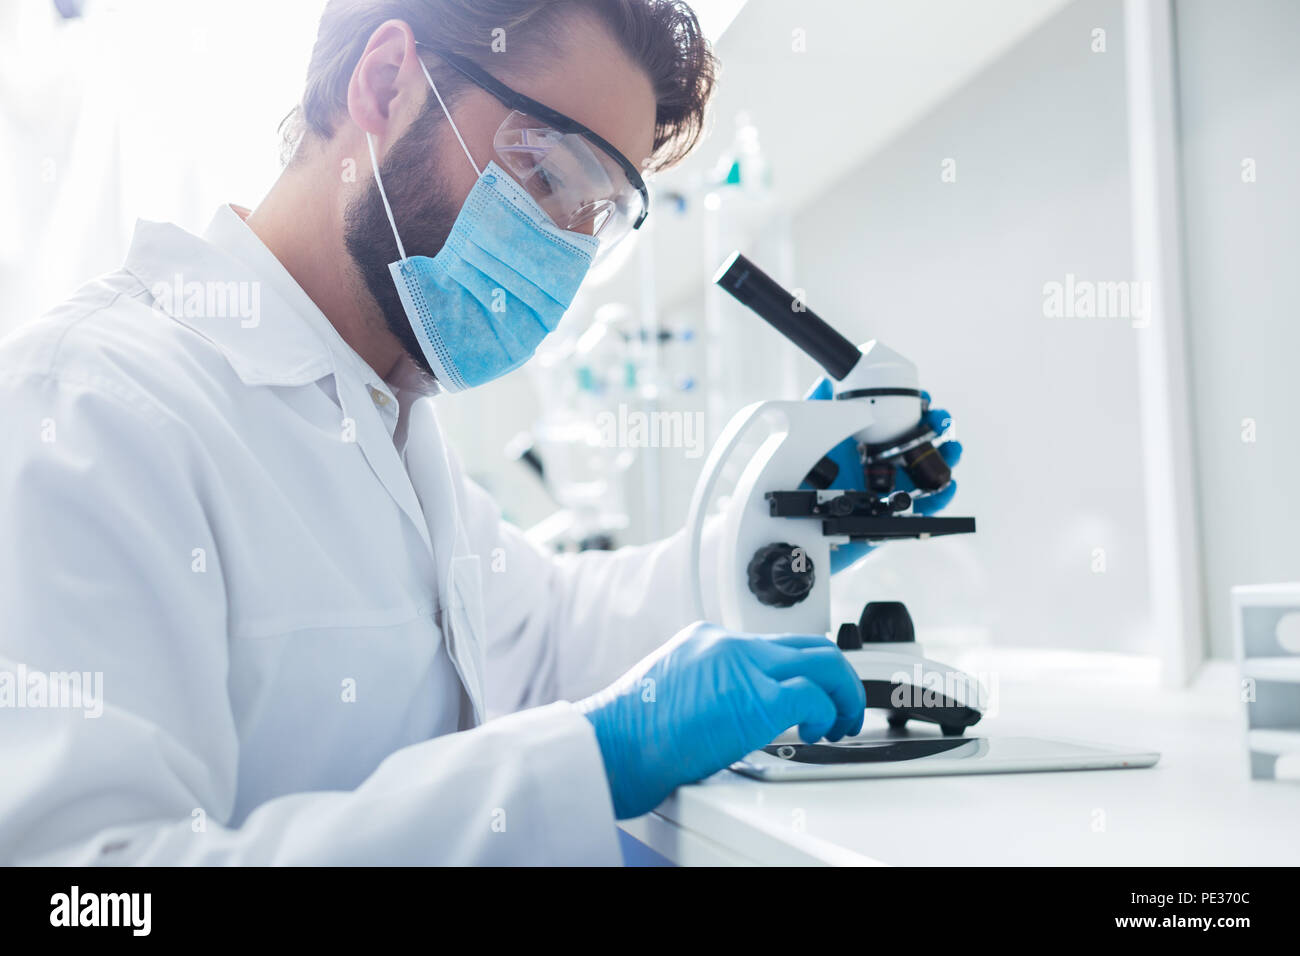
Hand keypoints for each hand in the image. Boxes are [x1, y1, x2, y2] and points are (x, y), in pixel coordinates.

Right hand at [577, 622, 865, 818]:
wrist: (613, 746)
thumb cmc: (631, 733)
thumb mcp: (674, 689)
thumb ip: (712, 688)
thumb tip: (737, 713)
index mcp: (708, 639)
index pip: (774, 644)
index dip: (805, 669)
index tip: (816, 691)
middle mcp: (728, 645)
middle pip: (809, 644)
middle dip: (838, 676)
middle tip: (844, 706)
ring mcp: (743, 668)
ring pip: (823, 662)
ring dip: (845, 694)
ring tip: (841, 723)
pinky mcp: (755, 700)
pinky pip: (813, 697)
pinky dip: (826, 715)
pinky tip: (816, 735)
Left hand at [804, 378, 962, 572]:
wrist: (797, 518)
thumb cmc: (801, 479)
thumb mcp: (806, 436)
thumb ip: (818, 407)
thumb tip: (828, 380)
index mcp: (865, 442)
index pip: (898, 419)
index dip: (914, 407)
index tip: (923, 397)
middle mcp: (880, 464)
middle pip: (919, 442)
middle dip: (936, 427)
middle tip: (941, 419)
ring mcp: (890, 487)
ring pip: (928, 471)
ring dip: (947, 457)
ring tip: (953, 447)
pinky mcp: (893, 515)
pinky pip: (924, 508)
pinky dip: (941, 496)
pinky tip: (947, 484)